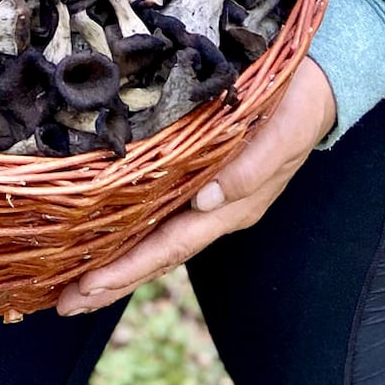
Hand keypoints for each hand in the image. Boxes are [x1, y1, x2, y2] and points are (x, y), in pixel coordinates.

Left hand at [55, 56, 336, 316]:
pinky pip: (162, 210)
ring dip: (118, 262)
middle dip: (112, 280)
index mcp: (234, 205)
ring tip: (75, 282)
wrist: (319, 81)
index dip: (130, 268)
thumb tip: (207, 201)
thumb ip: (252, 167)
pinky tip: (108, 232)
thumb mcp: (285, 130)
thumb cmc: (299, 103)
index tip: (88, 288)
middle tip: (65, 302)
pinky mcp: (203, 173)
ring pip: (157, 237)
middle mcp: (216, 208)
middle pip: (158, 254)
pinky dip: (133, 228)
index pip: (173, 245)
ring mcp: (210, 194)